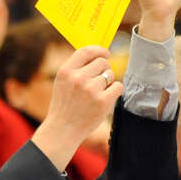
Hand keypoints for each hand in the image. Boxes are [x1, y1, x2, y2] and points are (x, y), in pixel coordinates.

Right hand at [31, 46, 122, 170]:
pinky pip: (118, 86)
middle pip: (102, 62)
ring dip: (108, 82)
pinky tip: (104, 98)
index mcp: (65, 71)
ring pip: (111, 74)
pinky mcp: (102, 101)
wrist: (63, 129)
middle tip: (97, 81)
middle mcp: (77, 78)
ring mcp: (90, 90)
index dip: (99, 50)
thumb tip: (98, 54)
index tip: (105, 53)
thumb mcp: (62, 83)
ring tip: (96, 93)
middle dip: (104, 69)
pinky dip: (114, 91)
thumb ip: (76, 68)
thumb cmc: (64, 105)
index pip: (86, 51)